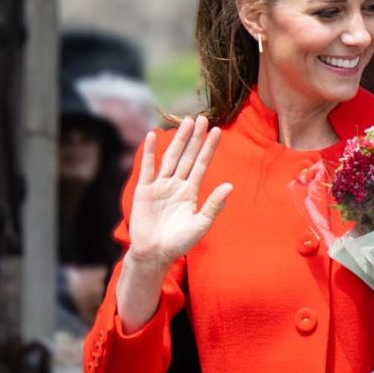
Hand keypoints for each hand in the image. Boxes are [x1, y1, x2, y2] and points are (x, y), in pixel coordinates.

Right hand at [126, 115, 233, 269]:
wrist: (155, 253)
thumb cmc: (180, 242)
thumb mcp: (201, 224)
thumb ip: (214, 205)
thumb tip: (229, 185)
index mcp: (190, 192)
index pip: (202, 165)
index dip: (209, 148)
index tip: (218, 131)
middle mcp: (176, 185)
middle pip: (187, 156)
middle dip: (195, 138)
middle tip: (202, 118)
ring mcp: (159, 186)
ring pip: (170, 158)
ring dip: (178, 140)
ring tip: (186, 122)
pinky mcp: (144, 190)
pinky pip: (148, 167)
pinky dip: (150, 152)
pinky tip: (153, 135)